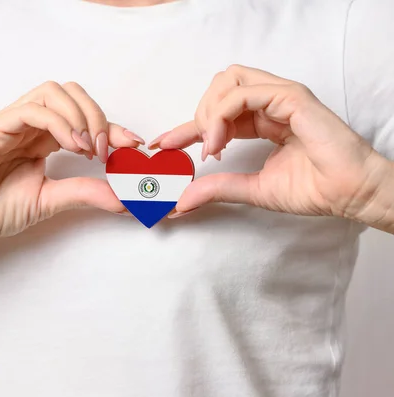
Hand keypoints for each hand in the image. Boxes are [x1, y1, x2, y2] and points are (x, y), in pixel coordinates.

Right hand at [0, 81, 143, 250]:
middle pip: (72, 93)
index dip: (113, 127)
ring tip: (89, 149)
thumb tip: (125, 198)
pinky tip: (72, 146)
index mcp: (43, 138)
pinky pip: (30, 110)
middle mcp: (30, 125)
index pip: (84, 117)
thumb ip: (85, 193)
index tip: (133, 146)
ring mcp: (11, 123)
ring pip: (52, 92)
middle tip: (108, 150)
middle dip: (98, 116)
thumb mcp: (51, 200)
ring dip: (80, 115)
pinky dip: (57, 122)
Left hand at [149, 65, 390, 223]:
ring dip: (210, 112)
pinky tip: (220, 142)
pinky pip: (244, 92)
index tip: (163, 144)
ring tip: (211, 146)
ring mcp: (281, 96)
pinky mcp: (291, 97)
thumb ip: (217, 188)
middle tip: (200, 148)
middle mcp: (269, 103)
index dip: (185, 127)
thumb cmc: (313, 189)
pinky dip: (223, 115)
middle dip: (199, 114)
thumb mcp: (252, 189)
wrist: (349, 193)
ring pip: (228, 80)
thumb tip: (180, 201)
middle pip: (218, 86)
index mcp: (262, 120)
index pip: (216, 114)